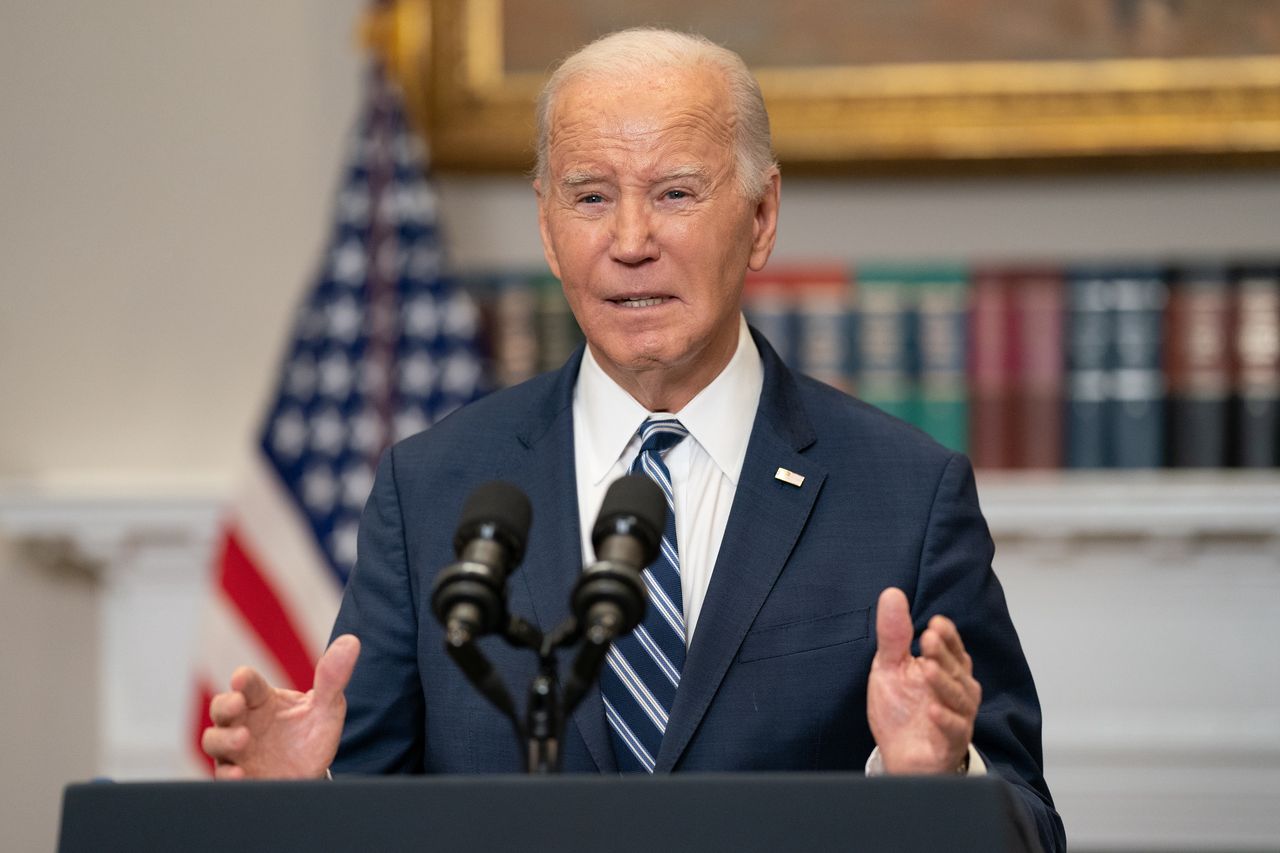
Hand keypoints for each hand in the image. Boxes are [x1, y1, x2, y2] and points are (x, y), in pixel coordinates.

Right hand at [201, 634, 360, 778]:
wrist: (312, 774)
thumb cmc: (311, 735)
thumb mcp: (327, 707)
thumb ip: (333, 677)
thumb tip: (351, 641)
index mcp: (263, 700)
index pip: (248, 684)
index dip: (243, 679)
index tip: (241, 677)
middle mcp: (244, 722)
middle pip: (221, 709)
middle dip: (225, 705)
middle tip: (236, 704)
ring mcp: (237, 750)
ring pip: (214, 741)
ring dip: (224, 739)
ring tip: (242, 739)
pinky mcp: (239, 776)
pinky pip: (224, 775)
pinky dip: (230, 775)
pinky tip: (241, 774)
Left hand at [867, 588, 980, 773]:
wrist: (899, 754)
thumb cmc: (900, 708)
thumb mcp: (891, 666)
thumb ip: (894, 634)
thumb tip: (892, 593)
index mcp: (946, 669)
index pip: (952, 647)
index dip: (947, 636)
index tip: (935, 623)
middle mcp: (958, 690)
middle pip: (956, 669)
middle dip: (943, 654)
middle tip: (928, 639)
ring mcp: (958, 716)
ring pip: (958, 697)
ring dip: (943, 682)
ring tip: (926, 669)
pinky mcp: (951, 742)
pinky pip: (954, 729)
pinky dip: (945, 719)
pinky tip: (931, 710)